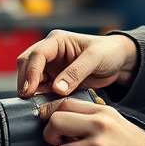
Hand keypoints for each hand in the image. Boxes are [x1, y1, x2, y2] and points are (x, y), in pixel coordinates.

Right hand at [17, 30, 137, 96]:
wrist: (118, 62)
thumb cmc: (108, 52)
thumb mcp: (95, 59)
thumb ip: (76, 72)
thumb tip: (57, 88)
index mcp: (57, 41)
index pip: (36, 55)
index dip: (30, 72)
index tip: (30, 90)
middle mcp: (50, 52)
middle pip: (26, 65)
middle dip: (25, 82)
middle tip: (29, 100)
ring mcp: (51, 67)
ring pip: (31, 79)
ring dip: (32, 91)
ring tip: (39, 104)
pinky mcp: (55, 80)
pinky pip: (42, 89)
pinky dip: (41, 97)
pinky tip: (47, 105)